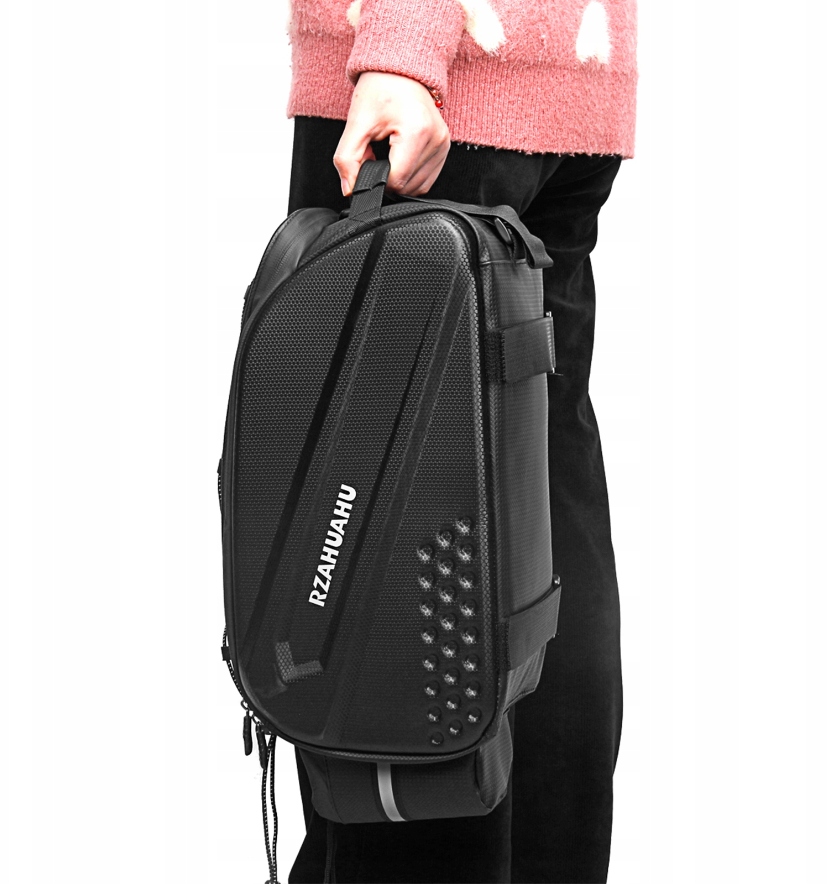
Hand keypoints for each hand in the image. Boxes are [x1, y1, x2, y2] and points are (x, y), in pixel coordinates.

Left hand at [334, 71, 450, 196]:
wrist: (400, 69)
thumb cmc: (380, 88)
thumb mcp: (356, 122)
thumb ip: (347, 159)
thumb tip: (349, 189)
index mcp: (416, 131)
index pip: (396, 180)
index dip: (376, 178)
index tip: (368, 159)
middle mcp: (436, 139)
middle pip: (407, 186)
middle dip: (387, 177)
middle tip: (376, 152)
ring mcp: (443, 145)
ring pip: (417, 187)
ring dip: (398, 179)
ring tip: (388, 153)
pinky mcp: (445, 148)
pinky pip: (426, 180)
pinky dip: (410, 176)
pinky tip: (400, 157)